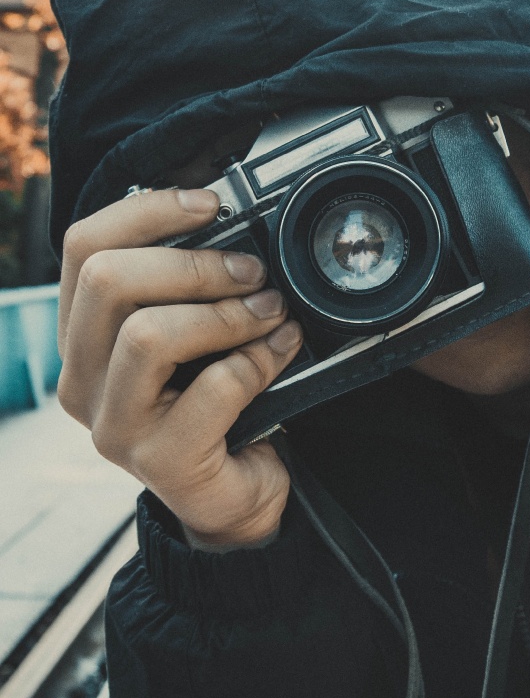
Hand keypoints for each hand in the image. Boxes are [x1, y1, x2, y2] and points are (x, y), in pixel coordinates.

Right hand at [57, 187, 302, 546]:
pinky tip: (281, 352)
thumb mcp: (191, 333)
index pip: (83, 247)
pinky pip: (212, 388)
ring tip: (271, 312)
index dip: (147, 211)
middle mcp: (81, 379)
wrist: (237, 493)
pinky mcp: (159, 462)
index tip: (211, 204)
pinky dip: (258, 360)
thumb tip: (230, 218)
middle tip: (253, 271)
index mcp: (82, 335)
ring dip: (225, 313)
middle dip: (193, 264)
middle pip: (108, 281)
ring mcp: (114, 426)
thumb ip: (189, 285)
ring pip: (148, 334)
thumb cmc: (216, 402)